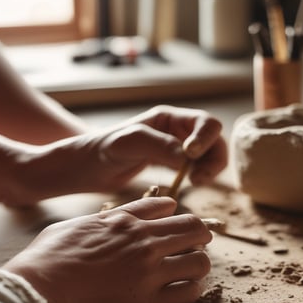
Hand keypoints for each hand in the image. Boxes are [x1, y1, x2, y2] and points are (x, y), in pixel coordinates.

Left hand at [0, 105, 226, 205]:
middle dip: (214, 158)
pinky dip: (200, 176)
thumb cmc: (103, 149)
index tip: (191, 157)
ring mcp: (176, 148)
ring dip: (210, 169)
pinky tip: (189, 184)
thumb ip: (158, 146)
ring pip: (208, 155)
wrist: (88, 168)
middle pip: (214, 139)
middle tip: (199, 178)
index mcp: (169, 118)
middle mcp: (177, 131)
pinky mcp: (172, 165)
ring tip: (195, 183)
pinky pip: (197, 168)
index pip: (205, 122)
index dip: (206, 139)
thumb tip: (188, 157)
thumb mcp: (128, 143)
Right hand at [3, 197, 211, 302]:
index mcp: (126, 222)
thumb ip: (110, 216)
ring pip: (200, 262)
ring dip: (199, 264)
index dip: (179, 216)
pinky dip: (192, 290)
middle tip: (196, 244)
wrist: (40, 293)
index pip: (170, 209)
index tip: (179, 225)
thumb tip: (133, 209)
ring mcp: (149, 273)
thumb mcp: (78, 225)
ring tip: (190, 270)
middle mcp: (144, 243)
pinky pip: (189, 293)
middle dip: (200, 236)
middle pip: (194, 229)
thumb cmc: (49, 258)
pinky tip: (183, 291)